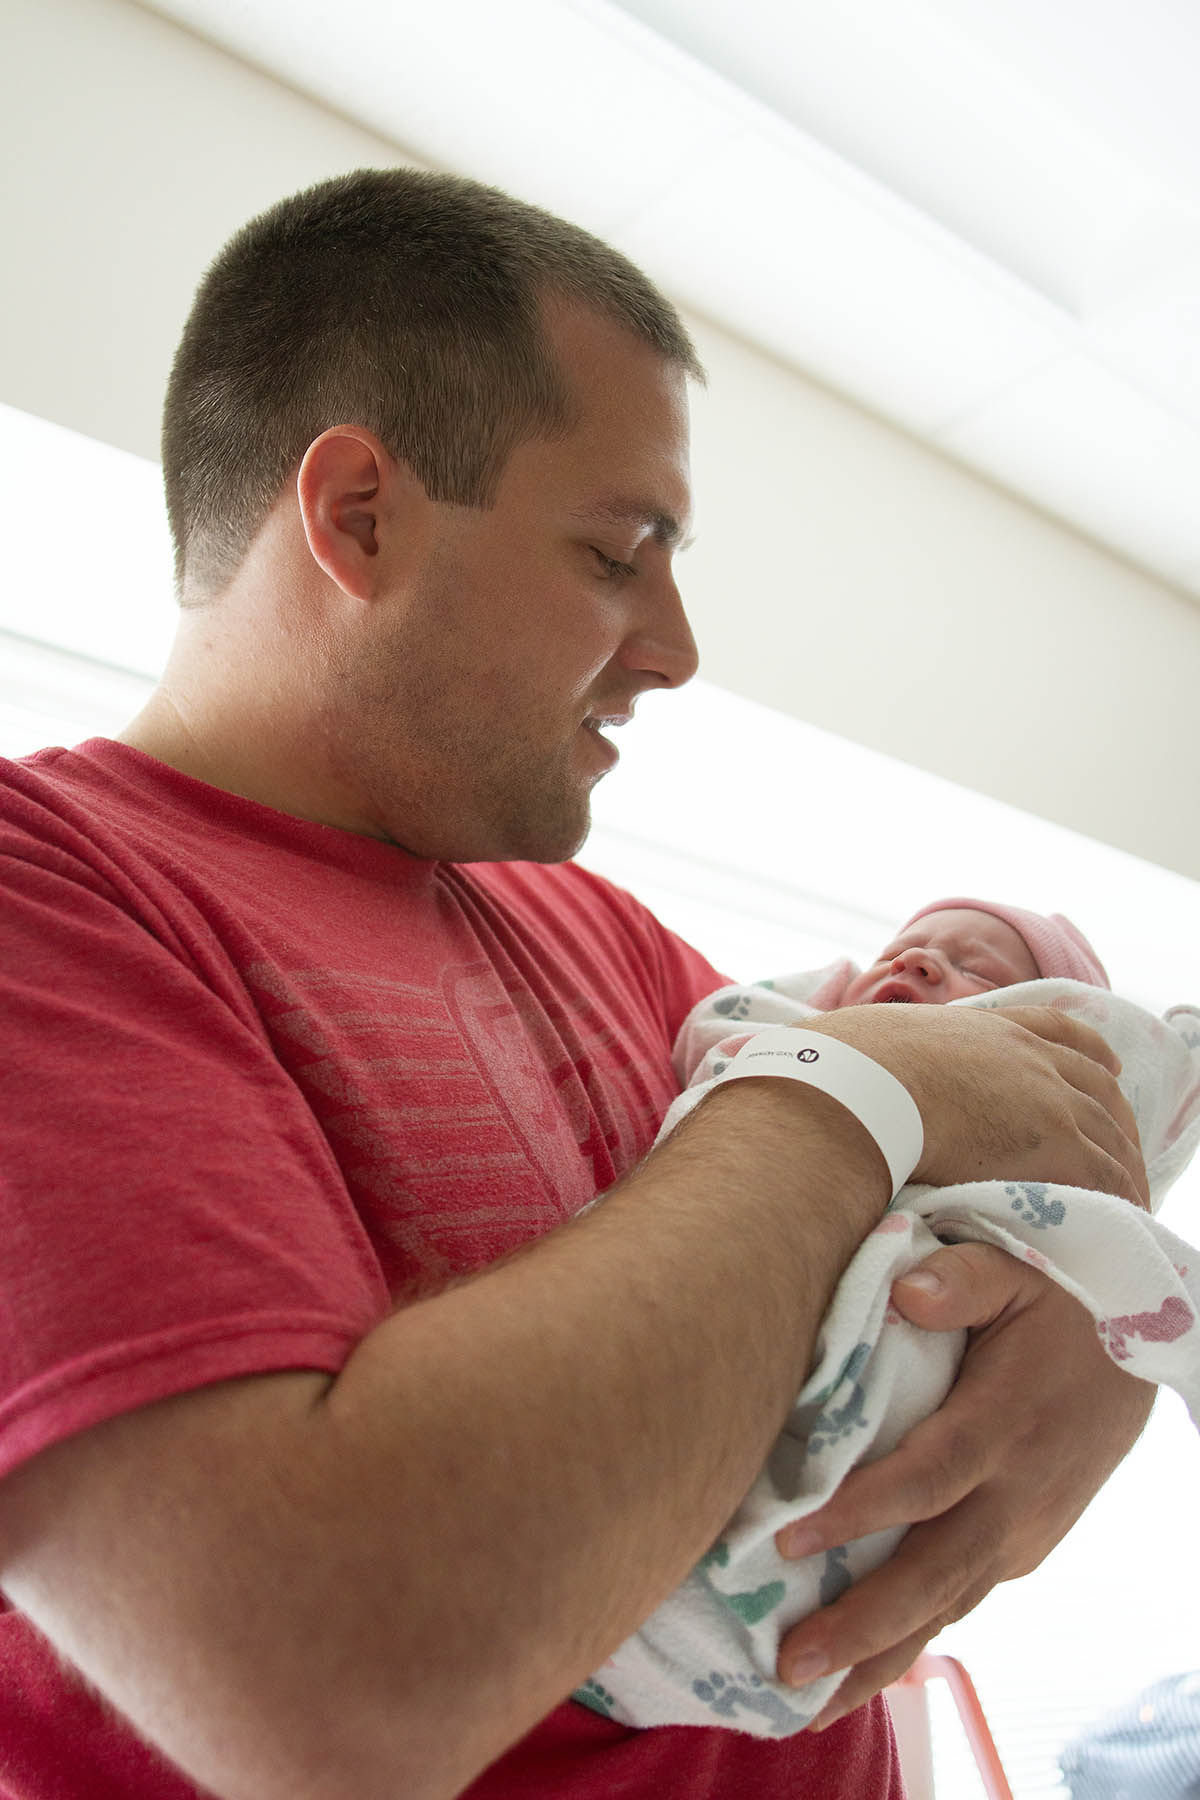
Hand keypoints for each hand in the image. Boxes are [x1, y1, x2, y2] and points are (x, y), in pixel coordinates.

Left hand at [772, 1242, 1153, 1727]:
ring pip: (950, 1604)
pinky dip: (913, 1638)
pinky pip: (962, 1598)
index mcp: (1006, 1424)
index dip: (862, 1512)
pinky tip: (858, 1666)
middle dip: (864, 1625)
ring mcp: (1024, 1531)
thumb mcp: (1015, 1270)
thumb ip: (960, 1279)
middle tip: (789, 1664)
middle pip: (937, 1571)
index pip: (927, 1477)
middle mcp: (1018, 1494)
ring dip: (883, 1654)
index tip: (789, 1539)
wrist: (1137, 1343)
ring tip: (808, 1699)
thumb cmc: (1055, 1300)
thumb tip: (906, 1293)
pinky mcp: (1022, 1547)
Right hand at [806, 1003, 1147, 1205]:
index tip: (1102, 1068)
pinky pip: (1106, 1177)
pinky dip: (1117, 1198)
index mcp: (981, 1028)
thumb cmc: (828, 1072)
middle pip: (1095, 1081)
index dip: (1082, 1053)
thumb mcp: (854, 1045)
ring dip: (1120, 1165)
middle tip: (1116, 1150)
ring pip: (1110, 1133)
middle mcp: (1023, 1055)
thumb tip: (821, 1061)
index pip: (1052, 1029)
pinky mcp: (1055, 1144)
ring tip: (1122, 1201)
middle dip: (1112, 1115)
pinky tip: (1114, 1223)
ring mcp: (1045, 1096)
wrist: (845, 1092)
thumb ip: (864, 1054)